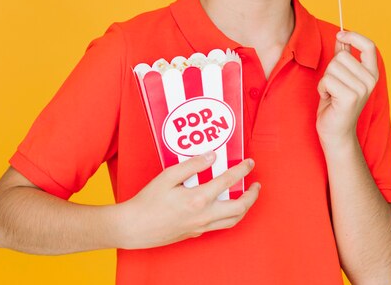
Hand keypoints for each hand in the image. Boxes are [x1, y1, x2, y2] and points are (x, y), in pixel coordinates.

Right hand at [116, 151, 259, 248]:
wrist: (134, 227)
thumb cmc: (148, 201)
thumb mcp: (168, 176)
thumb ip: (192, 165)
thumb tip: (211, 156)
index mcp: (197, 199)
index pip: (228, 182)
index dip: (242, 170)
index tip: (249, 163)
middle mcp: (203, 216)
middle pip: (240, 208)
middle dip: (252, 195)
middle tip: (256, 185)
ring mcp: (201, 228)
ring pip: (233, 221)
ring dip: (245, 208)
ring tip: (247, 197)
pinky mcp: (195, 234)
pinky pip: (219, 226)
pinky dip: (229, 216)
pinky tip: (225, 207)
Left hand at [316, 31, 378, 148]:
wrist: (336, 132)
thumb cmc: (336, 104)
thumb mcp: (342, 77)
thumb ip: (343, 57)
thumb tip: (341, 37)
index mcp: (372, 74)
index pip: (369, 46)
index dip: (353, 36)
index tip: (340, 35)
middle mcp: (370, 81)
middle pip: (342, 56)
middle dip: (330, 69)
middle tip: (334, 86)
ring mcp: (362, 89)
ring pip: (332, 67)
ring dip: (326, 81)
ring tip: (331, 94)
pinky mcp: (350, 97)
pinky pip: (327, 80)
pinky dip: (322, 89)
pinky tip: (328, 99)